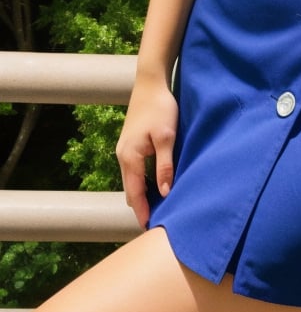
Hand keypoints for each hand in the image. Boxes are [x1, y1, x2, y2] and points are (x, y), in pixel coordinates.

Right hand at [116, 76, 177, 228]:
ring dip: (142, 194)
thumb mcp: (167, 137)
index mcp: (130, 157)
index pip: (135, 193)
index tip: (149, 228)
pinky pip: (135, 170)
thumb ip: (165, 166)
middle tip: (156, 222)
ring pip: (132, 179)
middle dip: (140, 206)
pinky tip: (155, 184)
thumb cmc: (161, 108)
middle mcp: (123, 156)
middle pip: (130, 189)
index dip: (142, 211)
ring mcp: (125, 149)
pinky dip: (142, 181)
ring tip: (157, 207)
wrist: (151, 83)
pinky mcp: (131, 143)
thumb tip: (165, 193)